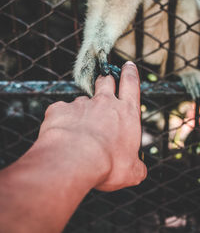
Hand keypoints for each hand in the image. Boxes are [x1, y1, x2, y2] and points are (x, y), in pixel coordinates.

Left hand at [39, 61, 146, 191]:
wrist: (74, 160)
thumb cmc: (108, 165)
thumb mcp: (131, 172)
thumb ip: (137, 167)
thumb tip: (140, 171)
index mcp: (125, 113)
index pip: (131, 84)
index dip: (130, 73)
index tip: (128, 65)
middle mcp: (104, 103)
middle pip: (106, 82)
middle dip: (106, 80)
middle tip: (104, 81)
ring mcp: (80, 104)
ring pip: (82, 100)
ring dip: (82, 109)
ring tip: (79, 128)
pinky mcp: (60, 109)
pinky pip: (61, 111)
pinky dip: (62, 120)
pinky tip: (61, 134)